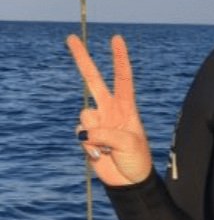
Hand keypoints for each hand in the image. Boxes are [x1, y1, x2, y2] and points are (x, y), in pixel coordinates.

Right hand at [67, 34, 151, 185]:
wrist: (129, 181)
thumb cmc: (137, 159)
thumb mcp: (129, 144)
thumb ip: (107, 134)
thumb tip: (85, 132)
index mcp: (127, 106)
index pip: (123, 77)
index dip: (119, 58)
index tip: (116, 38)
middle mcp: (110, 109)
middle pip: (93, 80)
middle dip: (82, 59)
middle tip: (70, 37)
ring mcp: (97, 122)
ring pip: (85, 115)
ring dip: (95, 133)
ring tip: (109, 147)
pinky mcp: (87, 137)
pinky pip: (80, 134)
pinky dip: (88, 146)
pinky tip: (100, 154)